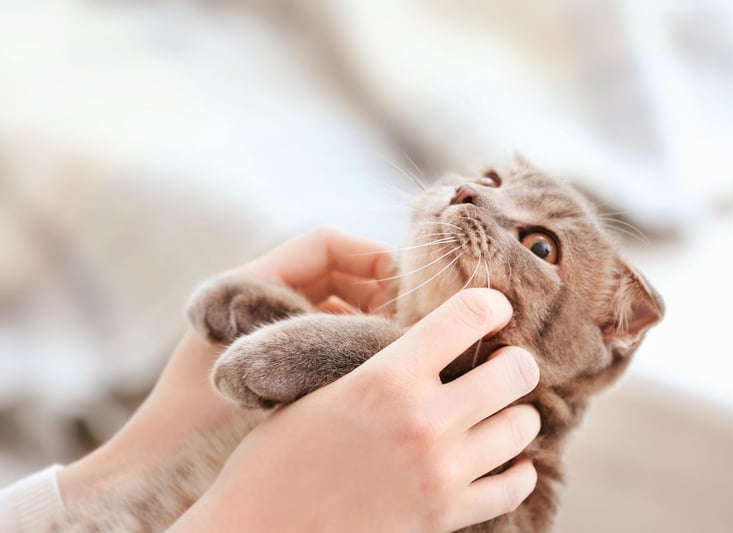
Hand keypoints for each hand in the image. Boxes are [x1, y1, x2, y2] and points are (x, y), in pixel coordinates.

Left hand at [57, 227, 394, 502]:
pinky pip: (317, 336)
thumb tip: (402, 322)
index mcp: (249, 283)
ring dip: (365, 318)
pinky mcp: (267, 361)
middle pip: (333, 273)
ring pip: (330, 306)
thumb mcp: (276, 373)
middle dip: (376, 290)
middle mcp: (255, 299)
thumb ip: (337, 338)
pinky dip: (346, 343)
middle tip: (408, 324)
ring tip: (394, 347)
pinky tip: (367, 369)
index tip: (407, 292)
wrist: (157, 473)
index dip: (371, 259)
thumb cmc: (205, 422)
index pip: (326, 245)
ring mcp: (261, 330)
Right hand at [171, 289, 540, 532]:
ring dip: (516, 413)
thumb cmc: (277, 457)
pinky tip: (501, 459)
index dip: (490, 305)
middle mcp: (425, 419)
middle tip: (502, 364)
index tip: (494, 311)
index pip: (468, 316)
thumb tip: (423, 348)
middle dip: (514, 361)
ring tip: (499, 411)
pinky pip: (514, 486)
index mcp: (388, 376)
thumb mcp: (319, 391)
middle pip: (514, 371)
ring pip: (523, 425)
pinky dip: (516, 469)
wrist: (258, 530)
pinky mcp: (446, 516)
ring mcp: (441, 471)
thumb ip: (380, 368)